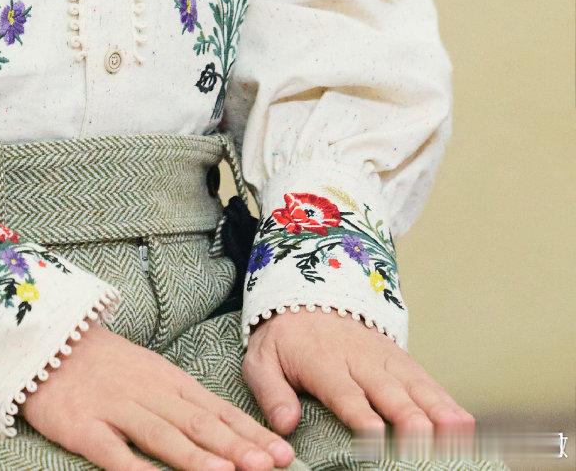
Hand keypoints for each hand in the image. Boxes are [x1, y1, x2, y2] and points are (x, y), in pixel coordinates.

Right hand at [19, 321, 298, 470]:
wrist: (44, 342)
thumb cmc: (104, 366)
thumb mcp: (149, 374)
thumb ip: (183, 402)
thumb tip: (228, 433)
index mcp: (167, 379)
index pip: (216, 410)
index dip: (249, 433)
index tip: (283, 453)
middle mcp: (147, 392)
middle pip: (197, 422)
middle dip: (236, 447)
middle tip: (269, 466)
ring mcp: (115, 408)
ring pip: (162, 435)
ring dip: (198, 457)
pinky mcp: (83, 427)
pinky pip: (113, 452)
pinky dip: (137, 469)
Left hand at [242, 310, 476, 456]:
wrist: (307, 291)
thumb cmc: (284, 336)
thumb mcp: (262, 359)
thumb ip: (271, 392)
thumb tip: (284, 425)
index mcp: (322, 362)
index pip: (343, 391)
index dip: (360, 413)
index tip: (376, 435)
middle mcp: (358, 359)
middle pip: (386, 390)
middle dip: (407, 413)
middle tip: (424, 436)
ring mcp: (383, 358)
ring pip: (413, 384)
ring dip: (436, 407)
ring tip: (457, 431)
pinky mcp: (399, 359)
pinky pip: (426, 381)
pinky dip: (446, 401)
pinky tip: (465, 424)